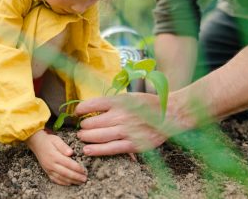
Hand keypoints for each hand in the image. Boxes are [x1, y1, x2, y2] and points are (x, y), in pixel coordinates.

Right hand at [25, 130, 86, 184]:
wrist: (36, 143)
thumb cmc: (48, 140)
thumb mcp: (56, 139)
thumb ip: (63, 146)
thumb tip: (71, 153)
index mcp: (54, 156)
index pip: (68, 163)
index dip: (77, 168)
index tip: (84, 170)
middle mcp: (51, 164)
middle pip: (65, 173)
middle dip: (76, 177)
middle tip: (85, 179)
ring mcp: (48, 169)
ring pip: (61, 178)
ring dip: (71, 181)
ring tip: (80, 182)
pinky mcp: (47, 172)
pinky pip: (55, 180)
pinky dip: (63, 183)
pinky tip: (69, 183)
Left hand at [75, 93, 193, 155]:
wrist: (170, 114)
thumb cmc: (148, 104)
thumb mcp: (128, 97)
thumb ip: (111, 102)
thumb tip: (91, 107)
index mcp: (119, 101)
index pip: (92, 104)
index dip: (80, 109)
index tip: (77, 112)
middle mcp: (121, 115)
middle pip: (92, 122)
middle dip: (83, 126)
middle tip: (82, 128)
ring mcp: (127, 131)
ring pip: (98, 136)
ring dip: (86, 137)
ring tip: (82, 138)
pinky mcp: (133, 144)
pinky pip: (110, 149)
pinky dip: (97, 150)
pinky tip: (88, 150)